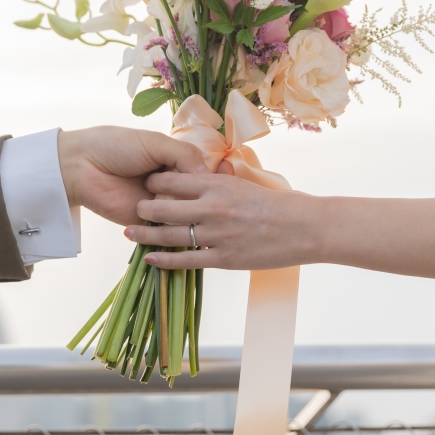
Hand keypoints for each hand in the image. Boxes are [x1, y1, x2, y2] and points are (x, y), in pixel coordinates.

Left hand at [58, 127, 206, 225]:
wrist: (82, 166)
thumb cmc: (116, 146)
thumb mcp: (155, 142)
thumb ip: (185, 155)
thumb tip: (208, 176)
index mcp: (176, 163)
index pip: (204, 175)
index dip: (211, 178)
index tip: (216, 176)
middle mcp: (172, 186)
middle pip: (197, 199)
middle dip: (190, 193)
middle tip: (163, 179)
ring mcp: (161, 206)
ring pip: (185, 216)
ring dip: (176, 207)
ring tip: (148, 188)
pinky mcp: (148, 225)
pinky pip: (168, 231)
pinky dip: (168, 225)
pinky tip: (157, 209)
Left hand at [124, 171, 322, 268]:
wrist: (305, 227)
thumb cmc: (281, 204)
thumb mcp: (248, 184)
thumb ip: (223, 181)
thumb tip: (207, 174)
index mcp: (218, 184)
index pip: (173, 179)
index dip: (155, 182)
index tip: (146, 183)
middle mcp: (212, 207)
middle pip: (163, 206)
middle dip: (143, 206)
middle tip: (133, 207)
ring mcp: (217, 234)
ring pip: (169, 233)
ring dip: (145, 233)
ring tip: (129, 233)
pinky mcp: (224, 258)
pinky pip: (186, 259)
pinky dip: (164, 260)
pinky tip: (149, 259)